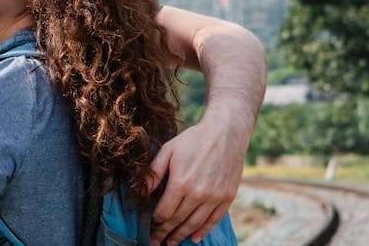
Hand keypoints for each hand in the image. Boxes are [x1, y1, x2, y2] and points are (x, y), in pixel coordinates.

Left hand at [145, 117, 247, 244]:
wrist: (225, 133)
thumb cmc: (193, 140)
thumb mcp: (167, 151)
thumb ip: (153, 173)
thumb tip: (141, 191)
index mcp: (181, 183)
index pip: (164, 212)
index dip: (155, 222)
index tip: (149, 226)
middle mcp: (198, 194)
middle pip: (178, 221)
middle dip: (165, 233)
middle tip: (156, 242)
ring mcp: (214, 197)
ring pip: (195, 224)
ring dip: (182, 235)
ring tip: (172, 244)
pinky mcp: (227, 198)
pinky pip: (214, 220)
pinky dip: (203, 231)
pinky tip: (194, 238)